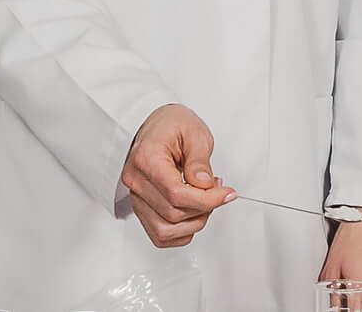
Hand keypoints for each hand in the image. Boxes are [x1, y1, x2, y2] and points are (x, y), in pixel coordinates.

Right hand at [120, 103, 234, 247]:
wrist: (157, 126)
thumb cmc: (172, 125)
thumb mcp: (195, 133)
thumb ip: (199, 161)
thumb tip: (205, 185)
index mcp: (146, 159)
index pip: (175, 193)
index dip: (206, 199)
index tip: (226, 193)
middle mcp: (136, 181)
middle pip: (172, 214)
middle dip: (204, 208)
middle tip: (218, 190)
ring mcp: (136, 197)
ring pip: (164, 231)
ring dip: (193, 222)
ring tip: (206, 200)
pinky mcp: (142, 208)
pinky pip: (160, 235)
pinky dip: (182, 232)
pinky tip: (194, 213)